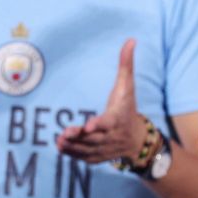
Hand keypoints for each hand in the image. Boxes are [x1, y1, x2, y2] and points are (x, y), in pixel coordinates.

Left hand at [57, 39, 148, 165]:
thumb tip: (131, 40)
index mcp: (118, 118)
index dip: (100, 124)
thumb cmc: (128, 108)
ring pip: (88, 150)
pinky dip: (73, 155)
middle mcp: (112, 136)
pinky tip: (61, 147)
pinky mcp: (98, 157)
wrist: (137, 139)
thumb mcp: (128, 87)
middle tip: (65, 133)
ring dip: (73, 146)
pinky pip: (85, 158)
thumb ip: (126, 65)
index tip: (90, 125)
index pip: (109, 122)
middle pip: (95, 138)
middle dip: (81, 137)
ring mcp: (105, 149)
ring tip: (59, 141)